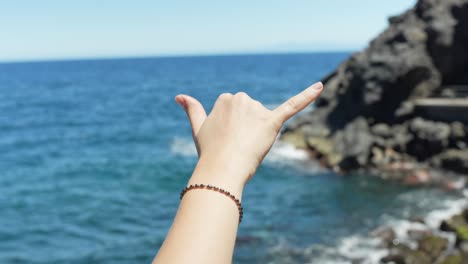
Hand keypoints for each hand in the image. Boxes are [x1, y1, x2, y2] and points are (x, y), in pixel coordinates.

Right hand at [175, 82, 322, 194]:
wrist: (221, 168)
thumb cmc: (209, 151)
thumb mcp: (198, 127)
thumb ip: (192, 109)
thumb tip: (179, 95)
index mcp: (225, 98)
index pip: (237, 111)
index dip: (233, 128)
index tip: (226, 140)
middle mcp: (241, 98)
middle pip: (252, 112)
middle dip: (247, 128)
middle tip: (237, 145)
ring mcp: (257, 110)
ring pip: (265, 117)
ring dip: (259, 131)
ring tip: (248, 147)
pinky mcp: (272, 121)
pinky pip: (292, 106)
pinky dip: (308, 96)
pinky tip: (321, 86)